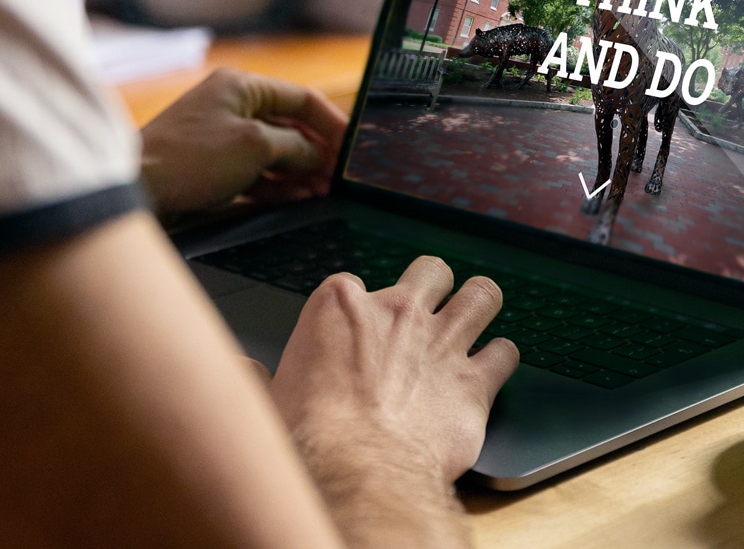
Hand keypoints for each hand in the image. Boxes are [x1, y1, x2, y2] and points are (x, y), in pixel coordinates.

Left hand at [138, 68, 347, 220]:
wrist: (138, 187)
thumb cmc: (191, 157)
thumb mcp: (255, 146)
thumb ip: (295, 147)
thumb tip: (319, 155)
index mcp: (242, 86)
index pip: (301, 99)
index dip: (332, 123)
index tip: (353, 149)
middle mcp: (232, 106)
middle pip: (289, 127)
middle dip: (317, 153)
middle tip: (341, 178)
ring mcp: (222, 137)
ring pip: (274, 153)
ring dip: (300, 172)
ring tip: (325, 193)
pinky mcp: (213, 166)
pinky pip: (255, 173)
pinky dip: (277, 185)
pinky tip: (299, 199)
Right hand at [269, 257, 518, 547]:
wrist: (356, 471)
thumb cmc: (309, 437)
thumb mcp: (267, 397)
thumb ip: (257, 375)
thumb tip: (238, 369)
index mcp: (340, 305)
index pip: (355, 285)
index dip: (359, 309)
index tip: (357, 332)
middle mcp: (398, 312)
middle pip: (431, 271)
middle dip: (434, 286)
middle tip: (429, 308)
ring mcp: (441, 342)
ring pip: (482, 295)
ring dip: (481, 303)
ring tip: (478, 313)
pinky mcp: (475, 382)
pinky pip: (505, 353)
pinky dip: (501, 359)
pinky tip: (493, 366)